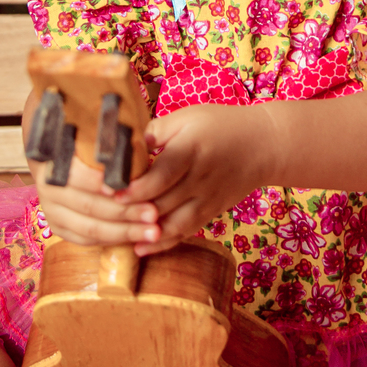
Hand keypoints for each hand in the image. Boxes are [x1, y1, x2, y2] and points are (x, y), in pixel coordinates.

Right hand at [29, 151, 163, 250]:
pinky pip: (87, 239)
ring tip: (153, 231)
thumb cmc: (85, 142)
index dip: (106, 183)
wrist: (57, 158)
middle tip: (154, 213)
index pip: (80, 175)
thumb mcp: (95, 136)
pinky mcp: (58, 227)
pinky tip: (137, 238)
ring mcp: (51, 210)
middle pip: (90, 206)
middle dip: (126, 211)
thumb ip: (113, 144)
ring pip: (91, 228)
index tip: (135, 186)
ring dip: (125, 231)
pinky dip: (113, 240)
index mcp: (55, 160)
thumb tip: (146, 143)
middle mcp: (48, 188)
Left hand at [117, 104, 272, 254]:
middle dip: (132, 212)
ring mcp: (209, 198)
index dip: (135, 187)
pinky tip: (140, 248)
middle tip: (102, 217)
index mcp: (192, 149)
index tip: (108, 192)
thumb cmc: (219, 125)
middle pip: (164, 202)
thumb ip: (154, 132)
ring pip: (175, 224)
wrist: (263, 144)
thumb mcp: (186, 117)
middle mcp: (202, 177)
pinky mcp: (212, 211)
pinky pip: (186, 232)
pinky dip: (163, 243)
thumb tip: (123, 148)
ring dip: (145, 234)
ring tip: (117, 237)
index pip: (162, 174)